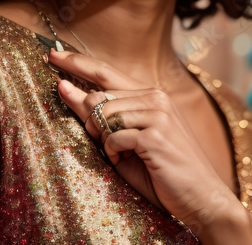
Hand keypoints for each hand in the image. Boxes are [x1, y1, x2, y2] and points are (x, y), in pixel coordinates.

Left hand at [47, 48, 240, 231]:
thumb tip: (62, 87)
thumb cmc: (159, 170)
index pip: (105, 72)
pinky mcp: (156, 134)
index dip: (77, 62)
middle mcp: (156, 97)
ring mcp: (158, 113)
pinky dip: (113, 153)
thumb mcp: (122, 140)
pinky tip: (126, 160)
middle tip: (106, 145)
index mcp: (150, 94)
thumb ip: (96, 115)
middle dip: (90, 122)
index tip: (53, 54)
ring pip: (104, 116)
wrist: (199, 196)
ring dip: (104, 141)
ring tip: (121, 155)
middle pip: (98, 96)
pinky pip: (113, 137)